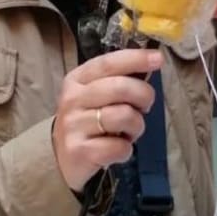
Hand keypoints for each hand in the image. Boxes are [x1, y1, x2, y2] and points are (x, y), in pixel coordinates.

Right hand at [52, 48, 162, 191]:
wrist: (59, 157)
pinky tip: (117, 149)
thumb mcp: (95, 95)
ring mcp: (74, 125)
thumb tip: (152, 62)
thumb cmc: (87, 120)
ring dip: (136, 126)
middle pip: (120, 88)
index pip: (108, 63)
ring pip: (123, 116)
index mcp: (77, 79)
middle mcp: (73, 99)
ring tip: (129, 131)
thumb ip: (117, 79)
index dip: (135, 59)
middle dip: (144, 95)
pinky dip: (126, 149)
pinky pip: (119, 146)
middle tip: (145, 106)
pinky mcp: (79, 151)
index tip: (157, 58)